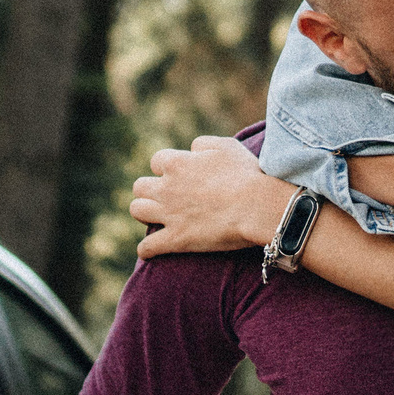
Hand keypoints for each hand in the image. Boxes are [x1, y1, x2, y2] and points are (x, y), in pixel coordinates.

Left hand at [134, 137, 297, 258]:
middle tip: (165, 197)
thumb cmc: (246, 174)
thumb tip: (191, 151)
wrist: (256, 206)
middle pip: (140, 186)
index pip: (157, 161)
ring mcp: (168, 214)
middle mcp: (166, 188)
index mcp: (176, 163)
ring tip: (156, 218)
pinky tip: (150, 250)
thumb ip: (202, 144)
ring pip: (137, 210)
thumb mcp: (226, 146)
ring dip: (144, 212)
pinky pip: (147, 246)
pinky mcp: (176, 239)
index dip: (168, 168)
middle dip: (150, 190)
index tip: (179, 175)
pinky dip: (147, 249)